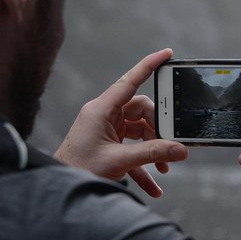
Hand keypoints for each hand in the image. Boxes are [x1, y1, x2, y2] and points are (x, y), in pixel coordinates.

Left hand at [54, 49, 188, 196]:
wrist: (61, 185)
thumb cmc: (79, 169)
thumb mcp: (119, 161)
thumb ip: (152, 154)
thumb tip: (180, 150)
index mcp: (101, 109)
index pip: (130, 81)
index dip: (149, 65)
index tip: (167, 54)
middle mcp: (105, 114)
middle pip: (142, 110)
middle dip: (158, 128)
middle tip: (171, 143)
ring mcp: (107, 128)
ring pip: (140, 129)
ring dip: (153, 148)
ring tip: (164, 166)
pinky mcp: (109, 142)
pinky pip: (133, 147)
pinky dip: (144, 164)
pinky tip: (154, 184)